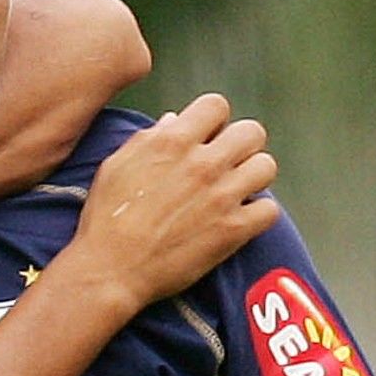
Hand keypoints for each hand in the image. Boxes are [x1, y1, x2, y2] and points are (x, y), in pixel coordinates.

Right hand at [66, 92, 278, 310]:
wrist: (110, 270)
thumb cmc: (106, 218)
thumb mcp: (116, 166)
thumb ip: (148, 139)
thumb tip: (173, 122)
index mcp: (171, 142)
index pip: (216, 105)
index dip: (213, 120)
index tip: (206, 137)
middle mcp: (202, 164)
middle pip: (251, 132)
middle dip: (241, 144)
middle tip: (226, 163)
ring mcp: (221, 197)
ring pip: (267, 166)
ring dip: (253, 176)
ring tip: (236, 189)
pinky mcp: (233, 230)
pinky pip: (269, 209)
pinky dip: (258, 213)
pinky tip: (239, 218)